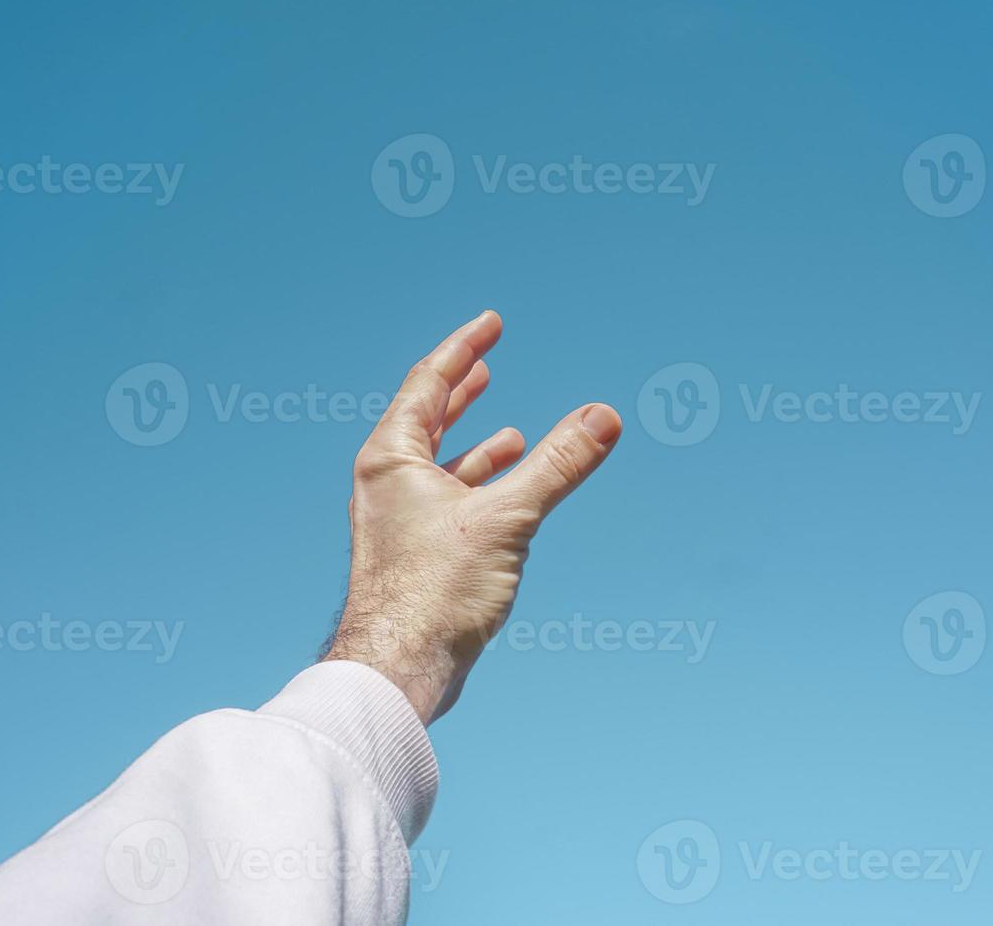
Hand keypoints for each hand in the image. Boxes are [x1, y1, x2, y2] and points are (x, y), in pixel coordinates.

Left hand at [323, 311, 621, 723]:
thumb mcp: (507, 518)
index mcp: (392, 459)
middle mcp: (387, 483)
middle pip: (426, 419)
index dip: (463, 349)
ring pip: (439, 466)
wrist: (397, 669)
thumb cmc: (435, 592)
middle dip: (461, 388)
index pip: (428, 383)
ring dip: (474, 443)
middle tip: (487, 358)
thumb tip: (605, 417)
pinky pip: (448, 503)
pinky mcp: (414, 555)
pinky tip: (504, 497)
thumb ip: (557, 464)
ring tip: (508, 430)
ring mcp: (397, 520)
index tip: (492, 324)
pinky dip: (478, 488)